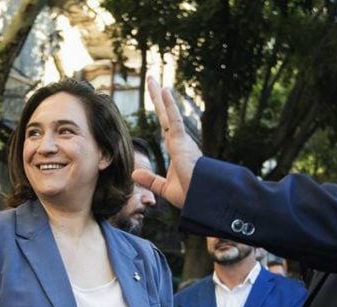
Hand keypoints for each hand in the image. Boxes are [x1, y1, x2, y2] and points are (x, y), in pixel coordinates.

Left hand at [132, 76, 201, 208]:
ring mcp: (181, 140)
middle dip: (157, 97)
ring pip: (168, 113)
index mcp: (177, 149)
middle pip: (165, 114)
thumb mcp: (164, 188)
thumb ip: (150, 179)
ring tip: (151, 78)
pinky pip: (174, 120)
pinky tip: (165, 90)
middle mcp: (180, 141)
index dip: (161, 110)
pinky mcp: (182, 142)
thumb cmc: (191, 194)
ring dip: (159, 95)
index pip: (165, 125)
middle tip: (151, 79)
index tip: (157, 97)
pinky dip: (169, 105)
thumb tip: (134, 173)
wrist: (202, 198)